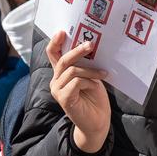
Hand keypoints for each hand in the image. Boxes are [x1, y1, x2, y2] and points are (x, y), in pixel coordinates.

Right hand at [46, 30, 110, 153]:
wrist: (97, 123)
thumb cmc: (95, 100)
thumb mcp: (91, 77)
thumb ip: (85, 65)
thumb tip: (90, 47)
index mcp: (61, 74)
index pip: (53, 55)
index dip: (55, 42)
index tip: (62, 31)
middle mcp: (56, 81)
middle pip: (63, 60)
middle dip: (77, 51)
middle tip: (90, 44)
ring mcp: (58, 90)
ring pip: (72, 70)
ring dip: (90, 70)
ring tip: (103, 74)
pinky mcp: (63, 98)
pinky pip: (76, 81)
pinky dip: (88, 81)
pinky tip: (96, 86)